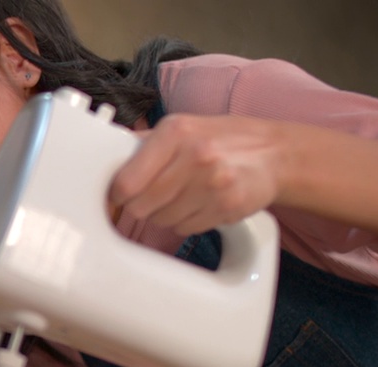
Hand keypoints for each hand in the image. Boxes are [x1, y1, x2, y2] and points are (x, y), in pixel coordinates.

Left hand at [110, 113, 284, 236]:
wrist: (272, 153)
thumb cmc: (219, 140)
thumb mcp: (180, 128)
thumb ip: (143, 144)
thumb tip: (105, 158)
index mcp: (175, 132)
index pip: (126, 181)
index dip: (118, 193)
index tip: (121, 195)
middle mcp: (195, 154)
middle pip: (141, 205)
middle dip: (142, 205)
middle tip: (155, 195)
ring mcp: (213, 182)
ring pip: (161, 220)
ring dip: (166, 214)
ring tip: (184, 195)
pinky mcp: (227, 205)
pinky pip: (185, 228)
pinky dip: (187, 221)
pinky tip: (200, 203)